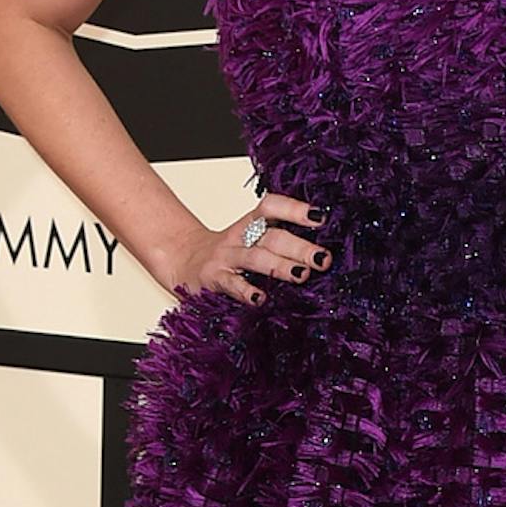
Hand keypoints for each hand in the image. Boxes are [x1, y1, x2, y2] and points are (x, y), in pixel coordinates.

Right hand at [161, 193, 329, 306]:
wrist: (182, 260)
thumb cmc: (228, 254)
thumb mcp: (250, 240)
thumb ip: (279, 244)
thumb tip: (319, 256)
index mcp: (251, 224)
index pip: (272, 207)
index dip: (295, 209)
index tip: (320, 218)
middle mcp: (240, 237)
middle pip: (273, 237)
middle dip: (300, 247)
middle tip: (323, 258)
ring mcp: (226, 257)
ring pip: (256, 258)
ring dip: (280, 266)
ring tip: (302, 275)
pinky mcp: (213, 278)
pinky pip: (231, 284)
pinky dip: (246, 291)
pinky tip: (260, 299)